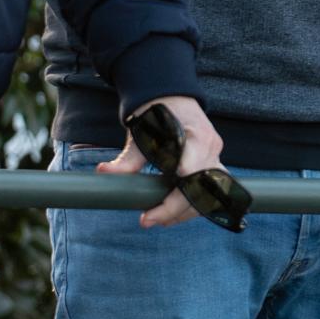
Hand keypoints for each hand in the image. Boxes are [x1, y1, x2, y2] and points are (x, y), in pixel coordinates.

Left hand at [102, 96, 227, 229]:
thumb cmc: (156, 114)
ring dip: (183, 212)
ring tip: (156, 220)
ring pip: (208, 195)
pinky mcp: (213, 166)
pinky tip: (169, 215)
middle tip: (147, 220)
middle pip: (201, 188)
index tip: (160, 204)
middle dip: (175, 208)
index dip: (182, 186)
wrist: (172, 98)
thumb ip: (128, 157)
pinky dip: (189, 206)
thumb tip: (104, 171)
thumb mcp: (141, 133)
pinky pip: (207, 193)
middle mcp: (210, 148)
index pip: (195, 166)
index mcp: (195, 135)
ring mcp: (215, 157)